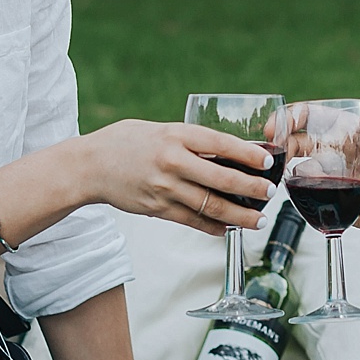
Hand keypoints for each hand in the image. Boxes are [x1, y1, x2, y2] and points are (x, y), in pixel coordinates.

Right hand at [65, 119, 274, 234]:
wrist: (89, 166)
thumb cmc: (126, 143)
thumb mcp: (160, 130)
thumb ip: (190, 141)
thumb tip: (228, 152)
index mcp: (176, 135)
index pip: (220, 143)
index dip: (248, 154)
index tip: (268, 161)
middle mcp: (172, 162)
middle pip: (221, 178)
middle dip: (252, 188)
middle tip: (270, 193)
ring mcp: (165, 188)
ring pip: (210, 205)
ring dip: (239, 215)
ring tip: (258, 219)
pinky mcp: (158, 209)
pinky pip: (192, 221)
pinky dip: (214, 227)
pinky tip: (229, 229)